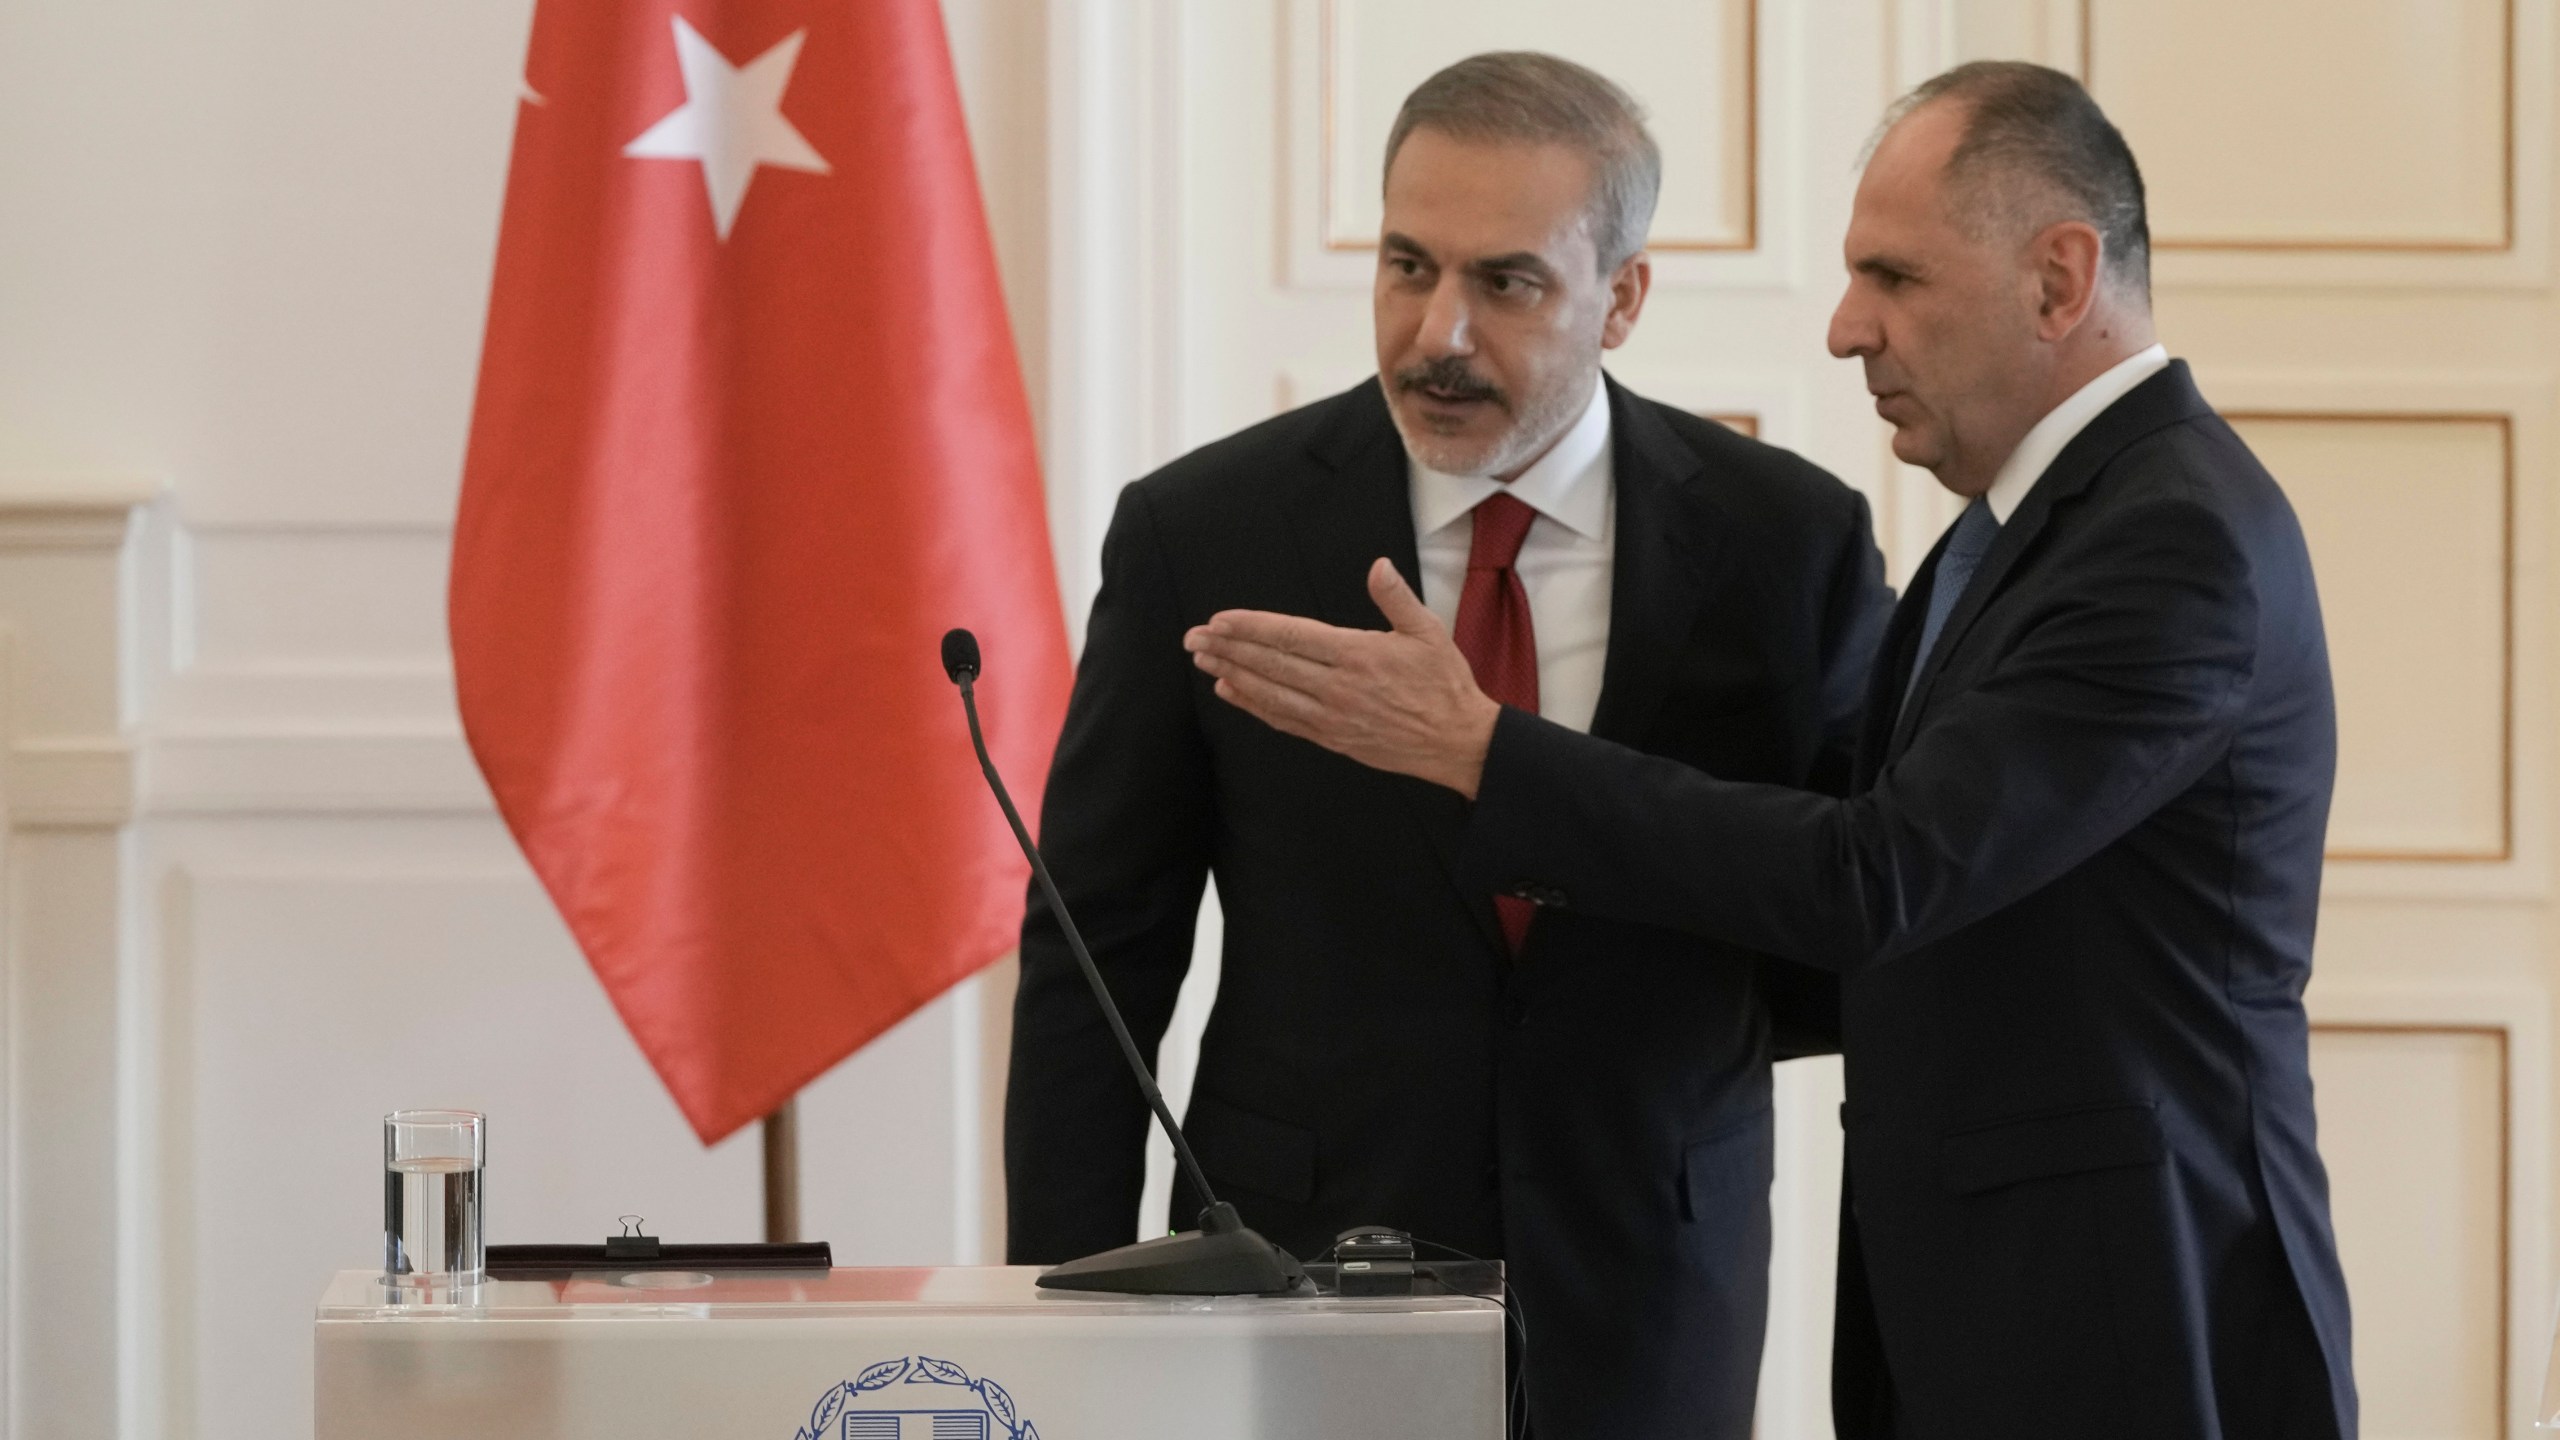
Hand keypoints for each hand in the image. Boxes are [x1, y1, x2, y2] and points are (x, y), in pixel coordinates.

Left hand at [1184, 558, 1499, 797]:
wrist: (1459, 743)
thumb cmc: (1444, 684)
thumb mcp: (1428, 631)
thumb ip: (1397, 598)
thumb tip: (1377, 566)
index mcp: (1358, 655)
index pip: (1291, 637)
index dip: (1251, 628)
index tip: (1220, 620)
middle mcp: (1338, 687)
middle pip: (1271, 665)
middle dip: (1229, 649)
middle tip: (1193, 639)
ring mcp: (1332, 717)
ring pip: (1271, 694)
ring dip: (1233, 675)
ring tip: (1204, 661)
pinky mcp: (1333, 738)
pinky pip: (1284, 721)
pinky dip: (1254, 706)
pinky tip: (1231, 692)